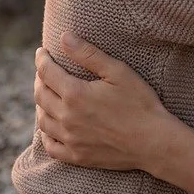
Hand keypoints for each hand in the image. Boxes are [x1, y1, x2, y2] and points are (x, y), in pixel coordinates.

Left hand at [34, 32, 172, 171]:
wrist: (153, 142)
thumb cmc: (139, 103)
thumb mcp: (117, 71)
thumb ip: (88, 54)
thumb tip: (64, 37)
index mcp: (75, 94)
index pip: (47, 72)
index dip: (41, 59)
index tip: (41, 51)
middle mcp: (67, 118)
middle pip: (41, 95)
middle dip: (39, 78)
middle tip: (44, 70)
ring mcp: (71, 140)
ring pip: (42, 120)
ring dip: (40, 104)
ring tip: (45, 94)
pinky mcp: (77, 156)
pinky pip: (50, 146)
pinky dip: (45, 134)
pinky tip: (50, 126)